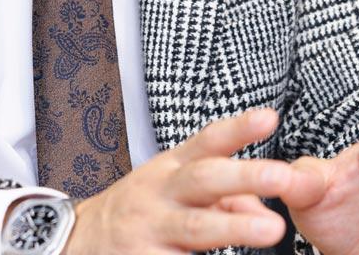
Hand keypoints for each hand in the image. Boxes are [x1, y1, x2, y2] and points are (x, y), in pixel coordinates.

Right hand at [62, 106, 319, 253]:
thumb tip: (266, 210)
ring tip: (273, 230)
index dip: (238, 128)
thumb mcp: (173, 188)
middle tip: (283, 176)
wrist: (75, 242)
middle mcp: (161, 194)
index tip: (271, 117)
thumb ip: (223, 192)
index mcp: (171, 168)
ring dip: (236, 227)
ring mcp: (150, 230)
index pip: (207, 141)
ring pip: (196, 227)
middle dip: (244, 175)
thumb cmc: (141, 211)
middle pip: (204, 179)